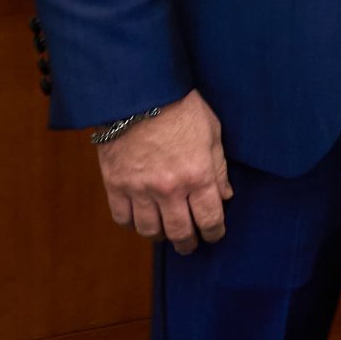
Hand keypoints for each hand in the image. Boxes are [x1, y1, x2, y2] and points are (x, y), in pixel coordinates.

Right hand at [96, 90, 231, 253]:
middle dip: (188, 243)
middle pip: (180, 232)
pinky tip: (140, 219)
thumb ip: (219, 168)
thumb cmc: (181, 108)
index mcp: (198, 175)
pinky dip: (132, 223)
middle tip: (190, 245)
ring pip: (149, 230)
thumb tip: (225, 196)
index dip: (214, 232)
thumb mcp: (212, 133)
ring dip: (160, 236)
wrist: (139, 93)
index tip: (215, 235)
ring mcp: (140, 189)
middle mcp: (169, 188)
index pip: (210, 218)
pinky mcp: (115, 184)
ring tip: (165, 234)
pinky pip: (122, 217)